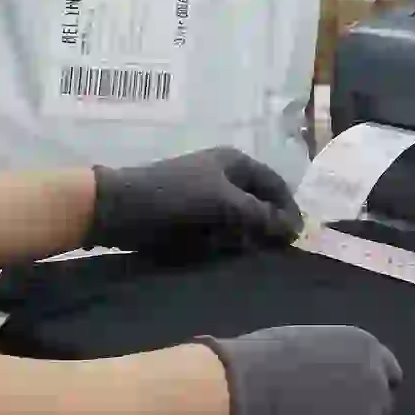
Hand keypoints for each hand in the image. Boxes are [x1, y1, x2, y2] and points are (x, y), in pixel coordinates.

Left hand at [90, 149, 301, 265]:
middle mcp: (223, 174)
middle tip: (269, 251)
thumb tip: (294, 229)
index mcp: (235, 162)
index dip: (288, 210)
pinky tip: (216, 253)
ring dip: (240, 236)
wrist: (119, 208)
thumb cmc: (175, 198)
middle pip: (257, 201)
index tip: (295, 239)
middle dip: (264, 225)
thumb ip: (261, 216)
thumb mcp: (224, 204)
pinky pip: (215, 228)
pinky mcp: (187, 213)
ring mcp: (204, 193)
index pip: (276, 185)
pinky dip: (220, 240)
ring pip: (237, 218)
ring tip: (241, 253)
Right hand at [201, 327, 400, 414]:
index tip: (349, 405)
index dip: (367, 393)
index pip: (388, 375)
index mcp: (366, 350)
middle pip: (381, 413)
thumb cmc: (257, 363)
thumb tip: (321, 383)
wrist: (240, 396)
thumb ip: (326, 366)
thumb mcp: (303, 347)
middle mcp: (377, 384)